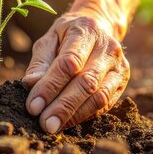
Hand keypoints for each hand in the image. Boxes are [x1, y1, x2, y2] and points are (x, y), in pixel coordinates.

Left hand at [22, 11, 128, 132]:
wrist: (98, 26)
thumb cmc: (66, 36)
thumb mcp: (49, 40)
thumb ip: (40, 63)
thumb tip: (30, 85)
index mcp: (86, 31)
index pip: (69, 63)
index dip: (50, 86)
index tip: (33, 106)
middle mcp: (107, 48)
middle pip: (86, 82)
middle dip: (63, 106)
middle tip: (44, 124)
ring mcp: (119, 65)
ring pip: (99, 97)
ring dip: (75, 115)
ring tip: (53, 126)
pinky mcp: (122, 81)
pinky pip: (105, 104)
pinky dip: (84, 116)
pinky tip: (66, 122)